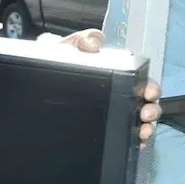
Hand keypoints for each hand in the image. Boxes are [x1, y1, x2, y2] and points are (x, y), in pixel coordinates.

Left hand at [57, 30, 161, 145]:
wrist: (32, 82)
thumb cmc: (55, 63)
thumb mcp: (65, 49)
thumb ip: (78, 40)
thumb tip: (94, 43)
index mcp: (115, 75)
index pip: (139, 81)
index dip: (148, 86)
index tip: (148, 91)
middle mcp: (118, 95)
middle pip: (144, 103)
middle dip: (152, 108)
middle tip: (146, 112)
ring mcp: (112, 113)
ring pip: (139, 121)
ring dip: (147, 126)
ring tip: (143, 130)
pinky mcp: (104, 129)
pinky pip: (126, 137)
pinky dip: (136, 140)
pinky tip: (137, 142)